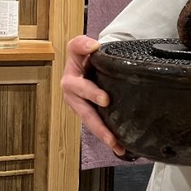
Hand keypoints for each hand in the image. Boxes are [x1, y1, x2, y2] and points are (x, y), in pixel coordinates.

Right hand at [60, 35, 124, 155]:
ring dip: (104, 136)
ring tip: (117, 146)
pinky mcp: (90, 114)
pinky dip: (108, 137)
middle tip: (111, 135)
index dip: (91, 93)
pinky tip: (120, 147)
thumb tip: (93, 46)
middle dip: (98, 125)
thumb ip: (82, 43)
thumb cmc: (82, 54)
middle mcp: (74, 97)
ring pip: (92, 124)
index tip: (106, 100)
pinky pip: (98, 126)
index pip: (80, 87)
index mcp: (71, 80)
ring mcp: (81, 108)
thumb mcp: (79, 46)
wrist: (85, 62)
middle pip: (86, 113)